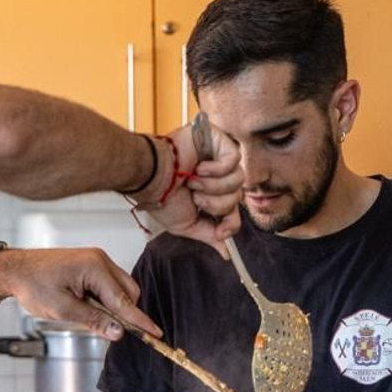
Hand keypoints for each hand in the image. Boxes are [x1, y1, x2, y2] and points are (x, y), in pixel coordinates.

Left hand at [0, 248, 160, 340]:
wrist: (15, 270)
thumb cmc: (33, 285)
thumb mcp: (63, 309)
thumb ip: (94, 320)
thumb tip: (118, 332)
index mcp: (94, 268)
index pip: (123, 300)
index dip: (139, 320)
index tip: (155, 333)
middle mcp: (99, 259)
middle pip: (128, 292)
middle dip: (124, 313)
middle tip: (110, 330)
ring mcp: (96, 260)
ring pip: (120, 288)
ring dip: (113, 305)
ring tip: (87, 315)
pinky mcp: (90, 264)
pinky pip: (109, 283)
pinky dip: (105, 298)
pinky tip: (87, 306)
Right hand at [144, 123, 243, 249]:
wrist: (152, 178)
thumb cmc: (162, 198)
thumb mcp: (187, 225)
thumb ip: (210, 235)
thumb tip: (226, 252)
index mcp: (209, 192)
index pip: (234, 208)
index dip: (230, 220)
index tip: (220, 229)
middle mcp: (215, 174)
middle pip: (238, 196)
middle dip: (217, 203)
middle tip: (195, 198)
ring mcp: (217, 155)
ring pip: (238, 178)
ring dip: (214, 186)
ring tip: (193, 182)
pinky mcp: (217, 139)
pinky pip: (234, 158)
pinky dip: (217, 169)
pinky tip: (199, 168)